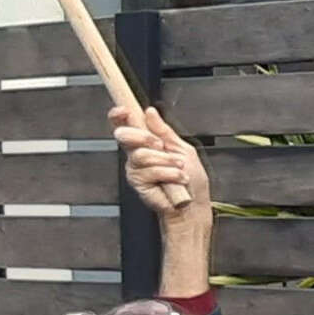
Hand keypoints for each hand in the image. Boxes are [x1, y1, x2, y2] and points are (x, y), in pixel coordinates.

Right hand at [109, 100, 214, 289]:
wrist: (194, 204)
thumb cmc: (191, 179)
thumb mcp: (182, 149)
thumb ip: (164, 131)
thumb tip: (149, 112)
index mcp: (146, 143)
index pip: (126, 125)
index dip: (120, 116)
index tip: (122, 110)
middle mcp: (136, 154)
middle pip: (124, 136)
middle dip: (143, 137)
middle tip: (160, 146)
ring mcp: (135, 169)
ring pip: (142, 154)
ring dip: (166, 161)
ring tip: (179, 170)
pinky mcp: (137, 183)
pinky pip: (150, 171)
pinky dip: (169, 174)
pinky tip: (177, 180)